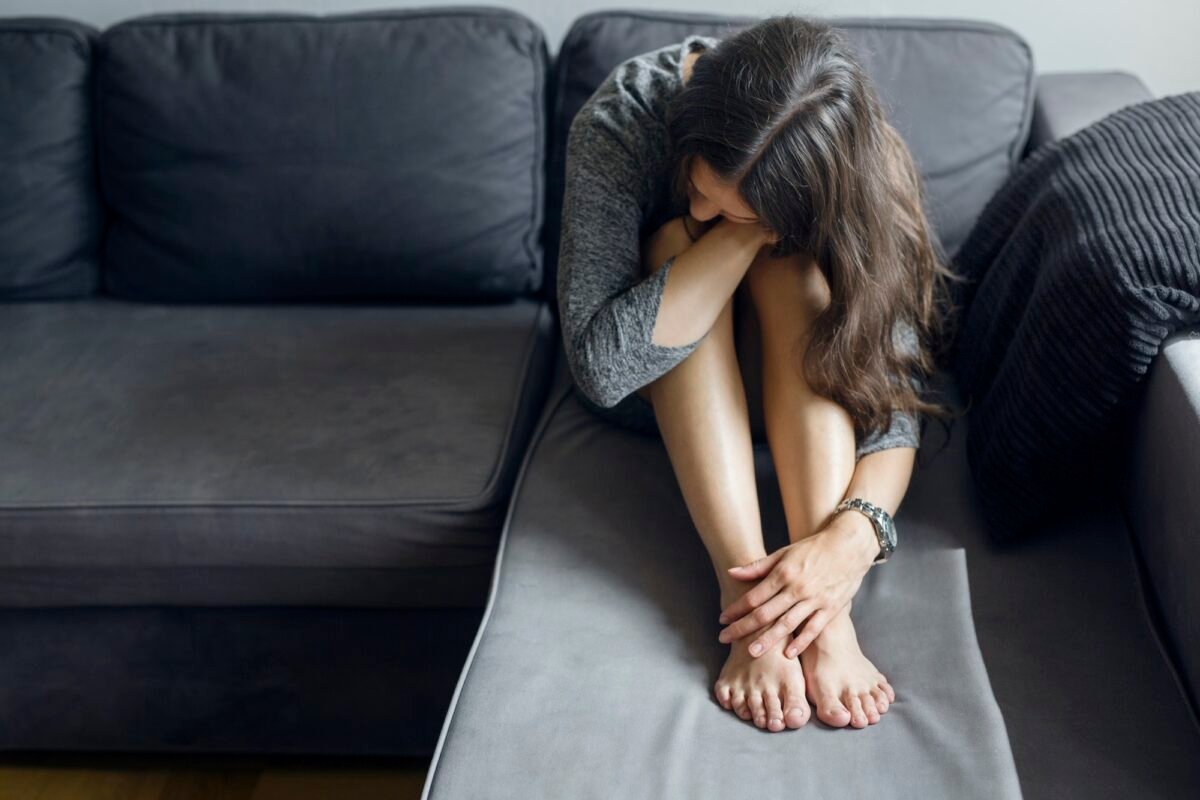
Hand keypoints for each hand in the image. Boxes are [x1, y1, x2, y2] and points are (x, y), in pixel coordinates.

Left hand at [716, 511, 879, 657]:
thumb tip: (731, 572)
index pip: (753, 596)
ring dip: (767, 640)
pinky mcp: (830, 608)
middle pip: (764, 613)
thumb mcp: (784, 553)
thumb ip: (758, 566)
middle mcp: (796, 588)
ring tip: (750, 652)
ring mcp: (814, 600)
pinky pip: (813, 629)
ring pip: (786, 624)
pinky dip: (801, 642)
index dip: (736, 609)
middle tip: (725, 638)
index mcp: (783, 573)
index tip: (722, 619)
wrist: (849, 545)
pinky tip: (788, 654)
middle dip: (742, 627)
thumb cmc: (814, 548)